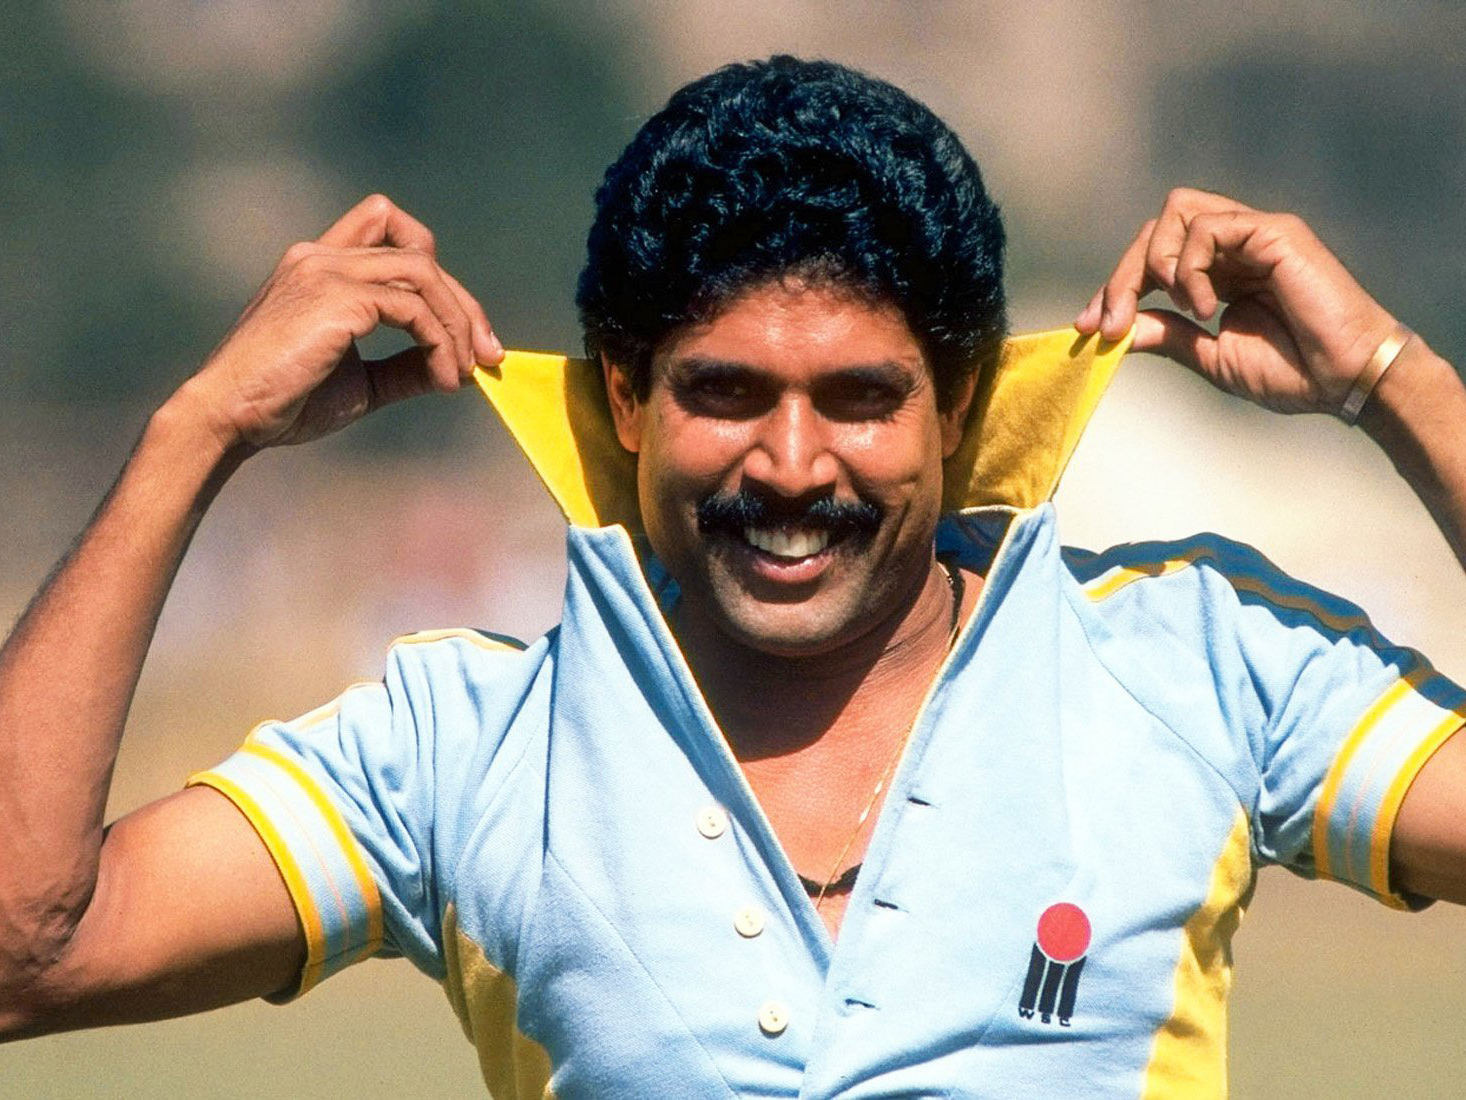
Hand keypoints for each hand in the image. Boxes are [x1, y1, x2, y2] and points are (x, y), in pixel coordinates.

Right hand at [178, 194, 503, 449]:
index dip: (433, 266)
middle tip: (488, 355)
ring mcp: (326, 270)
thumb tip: (462, 368)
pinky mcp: (336, 297)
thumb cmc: (285, 404)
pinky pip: (414, 308)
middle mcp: (321, 256)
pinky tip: (442, 380)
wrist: (230, 418)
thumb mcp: (360, 383)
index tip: (458, 325)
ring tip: (466, 371)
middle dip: (462, 303)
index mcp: (319, 265)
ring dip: (458, 323)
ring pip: (423, 271)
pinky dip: (440, 343)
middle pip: (419, 249)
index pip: (388, 224)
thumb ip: (407, 368)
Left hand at [1075, 188, 1398, 415]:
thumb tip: (1121, 328)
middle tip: (1109, 324)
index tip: (1089, 327)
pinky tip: (1208, 306)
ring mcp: (1253, 233)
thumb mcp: (1211, 356)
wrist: (1344, 380)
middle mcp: (1233, 246)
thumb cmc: (1293, 372)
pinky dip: (1192, 267)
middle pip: (1155, 229)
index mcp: (1218, 273)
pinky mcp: (1273, 231)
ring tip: (1181, 309)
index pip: (1151, 258)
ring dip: (1157, 263)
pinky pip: (1208, 227)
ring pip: (1176, 211)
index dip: (1115, 287)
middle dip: (1122, 277)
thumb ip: (1169, 336)